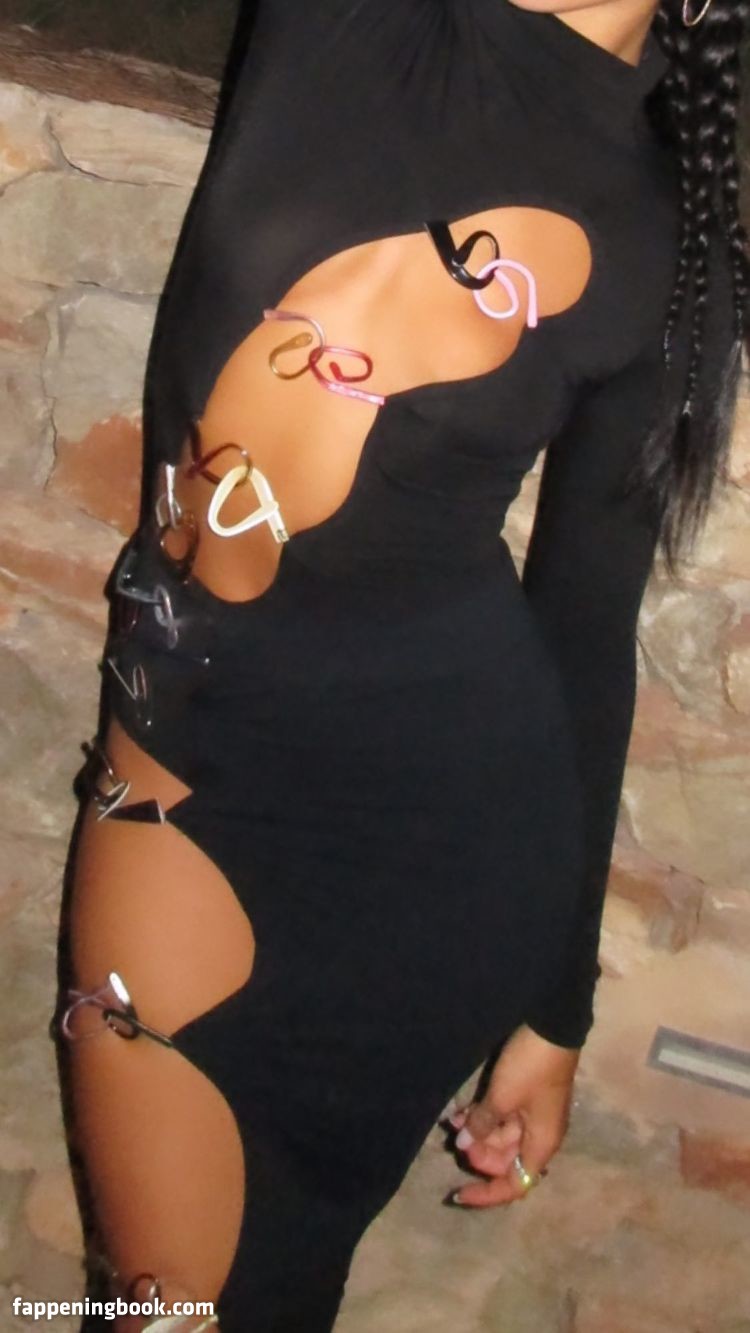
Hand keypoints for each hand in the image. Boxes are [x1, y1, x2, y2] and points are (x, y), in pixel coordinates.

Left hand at [441, 1024, 580, 1206]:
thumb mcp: (503, 1097)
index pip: (515, 1185)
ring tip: (451, 1120)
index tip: (457, 1193)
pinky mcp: (524, 1095)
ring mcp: (532, 1115)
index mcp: (541, 1145)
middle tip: (455, 1138)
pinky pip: (501, 1116)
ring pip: (499, 1137)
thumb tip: (466, 1144)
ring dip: (476, 1132)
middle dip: (478, 1154)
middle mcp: (539, 1135)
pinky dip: (481, 1116)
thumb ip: (483, 1125)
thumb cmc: (531, 1067)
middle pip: (505, 1161)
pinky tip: (460, 1111)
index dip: (487, 1194)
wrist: (552, 1026)